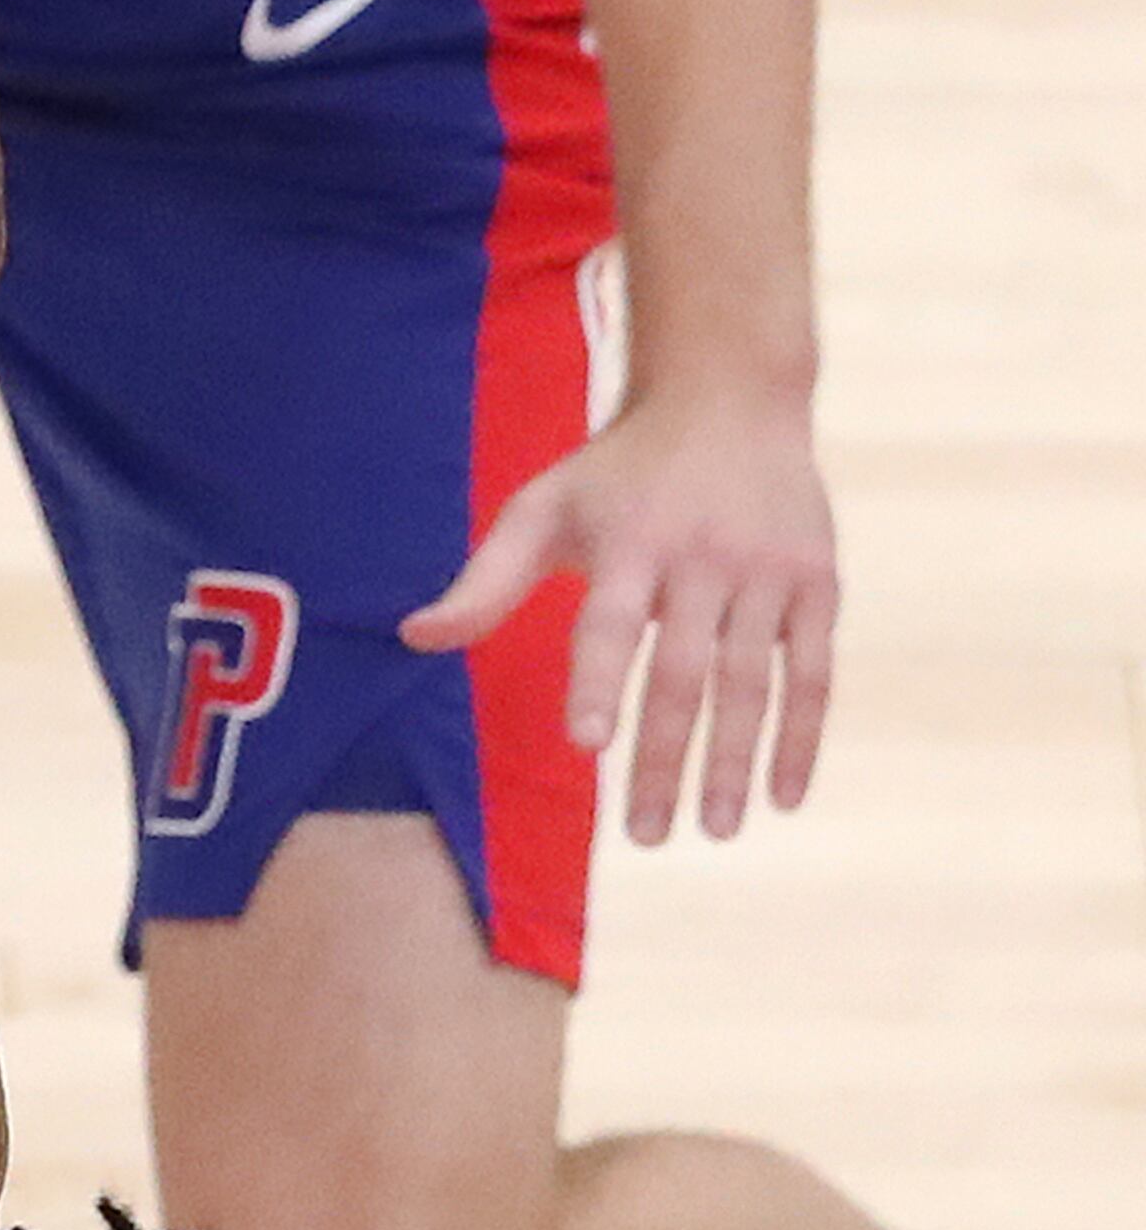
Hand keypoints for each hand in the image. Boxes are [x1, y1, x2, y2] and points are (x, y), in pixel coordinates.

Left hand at [401, 377, 837, 836]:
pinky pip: (814, 671)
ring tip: (714, 831)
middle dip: (666, 759)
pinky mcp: (817, 581)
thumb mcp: (543, 508)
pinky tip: (783, 798)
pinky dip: (803, 736)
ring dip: (734, 762)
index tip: (586, 744)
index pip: (611, 624)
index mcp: (632, 543)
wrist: (733, 394)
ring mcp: (768, 570)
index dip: (599, 682)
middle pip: (683, 672)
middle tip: (646, 836)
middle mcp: (705, 557)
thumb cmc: (620, 471)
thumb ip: (485, 582)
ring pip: (753, 681)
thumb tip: (412, 637)